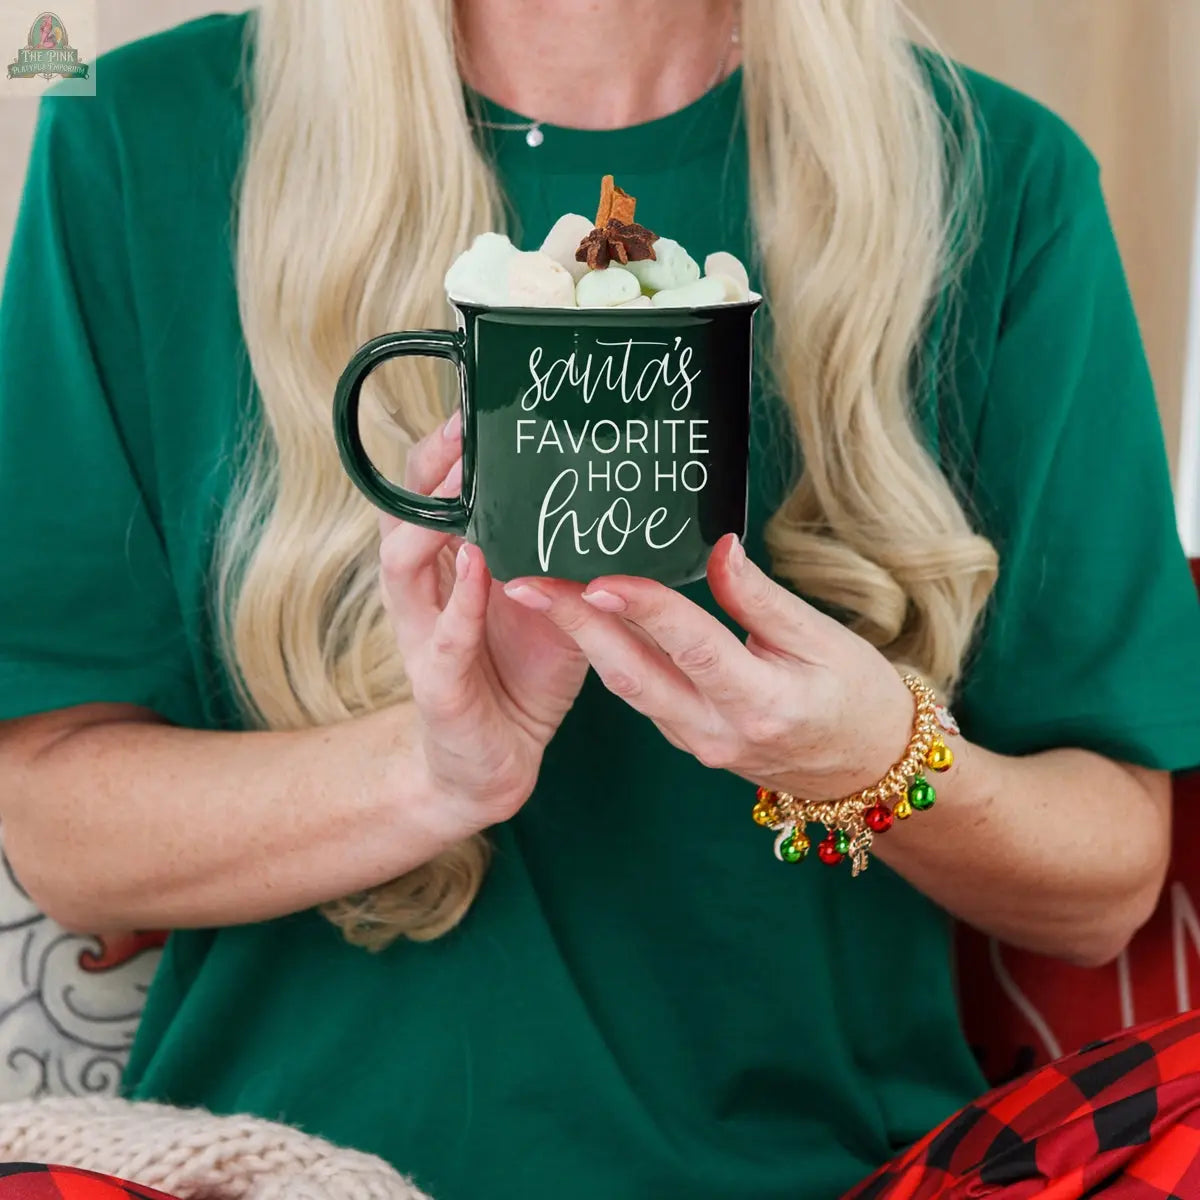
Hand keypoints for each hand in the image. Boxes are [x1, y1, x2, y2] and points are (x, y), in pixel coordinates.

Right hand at [380, 414, 587, 834]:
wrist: (497, 760)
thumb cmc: (520, 673)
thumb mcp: (549, 602)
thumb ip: (564, 556)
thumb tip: (615, 500)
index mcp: (450, 566)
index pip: (432, 494)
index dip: (445, 450)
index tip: (478, 405)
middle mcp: (425, 591)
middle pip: (403, 513)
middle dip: (430, 468)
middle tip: (467, 426)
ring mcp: (424, 636)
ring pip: (404, 566)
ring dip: (433, 523)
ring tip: (465, 487)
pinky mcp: (436, 684)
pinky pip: (443, 638)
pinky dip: (459, 603)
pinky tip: (479, 568)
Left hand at [502, 534, 913, 797]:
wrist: (869, 769)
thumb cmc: (858, 696)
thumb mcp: (823, 639)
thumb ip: (762, 599)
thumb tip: (717, 548)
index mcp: (761, 702)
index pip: (691, 646)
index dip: (644, 610)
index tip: (598, 578)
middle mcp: (719, 731)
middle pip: (633, 675)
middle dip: (574, 627)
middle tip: (524, 584)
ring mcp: (699, 744)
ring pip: (629, 688)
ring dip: (582, 641)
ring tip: (540, 594)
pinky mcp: (690, 742)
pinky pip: (642, 698)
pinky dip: (610, 658)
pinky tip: (586, 622)